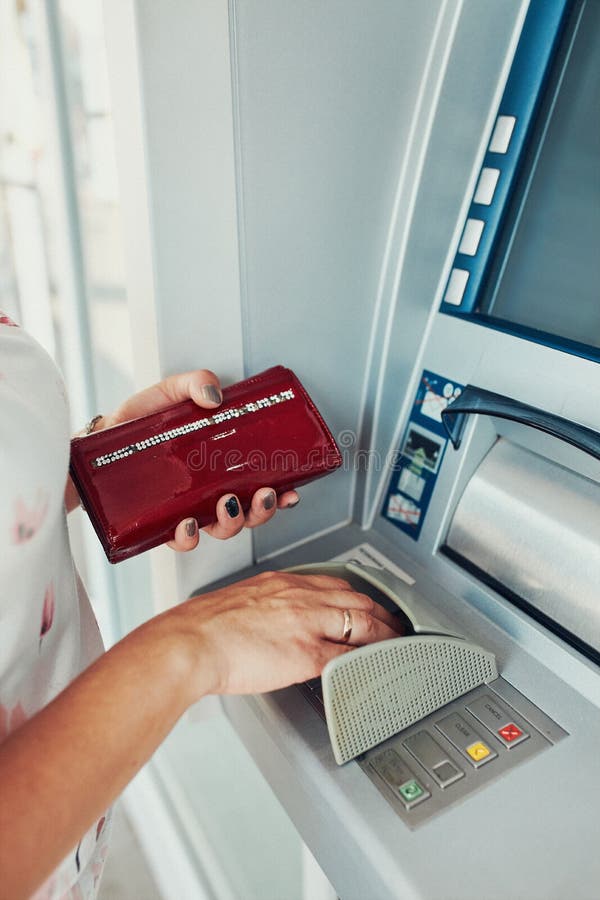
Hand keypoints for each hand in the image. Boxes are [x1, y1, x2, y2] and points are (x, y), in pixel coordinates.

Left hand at [69, 369, 299, 533]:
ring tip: (227, 505)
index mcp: (220, 466)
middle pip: (248, 513)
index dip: (281, 493)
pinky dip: (188, 537)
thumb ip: (193, 384)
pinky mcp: (160, 524)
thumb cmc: (134, 424)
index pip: (259, 484)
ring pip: (222, 529)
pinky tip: (188, 524)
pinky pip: (181, 540)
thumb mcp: (167, 394)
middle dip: (262, 511)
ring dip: (233, 523)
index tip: (291, 491)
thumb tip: (216, 396)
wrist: (93, 445)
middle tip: (260, 496)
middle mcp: (208, 492)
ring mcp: (187, 509)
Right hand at [162, 571, 405, 697]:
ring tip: (397, 647)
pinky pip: (349, 659)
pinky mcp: (306, 654)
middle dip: (382, 614)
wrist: (189, 641)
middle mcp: (300, 597)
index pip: (334, 584)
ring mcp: (307, 624)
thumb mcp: (239, 603)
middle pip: (357, 600)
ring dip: (385, 637)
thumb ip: (265, 610)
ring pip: (362, 624)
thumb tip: (273, 626)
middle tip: (396, 626)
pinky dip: (368, 663)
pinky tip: (376, 670)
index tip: (367, 605)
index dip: (358, 596)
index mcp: (282, 583)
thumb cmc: (202, 627)